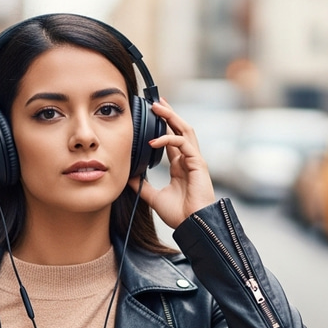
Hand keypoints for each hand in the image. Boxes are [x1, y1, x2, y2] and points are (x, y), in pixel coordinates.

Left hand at [129, 98, 216, 228]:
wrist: (193, 225)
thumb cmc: (179, 214)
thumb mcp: (155, 198)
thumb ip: (143, 187)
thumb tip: (129, 178)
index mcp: (180, 166)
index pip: (173, 139)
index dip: (163, 126)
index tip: (153, 114)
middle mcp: (188, 160)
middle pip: (180, 129)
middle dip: (169, 113)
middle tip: (156, 101)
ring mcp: (194, 160)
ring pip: (185, 130)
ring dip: (171, 117)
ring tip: (157, 107)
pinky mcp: (198, 164)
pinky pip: (184, 144)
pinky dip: (169, 139)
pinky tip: (154, 141)